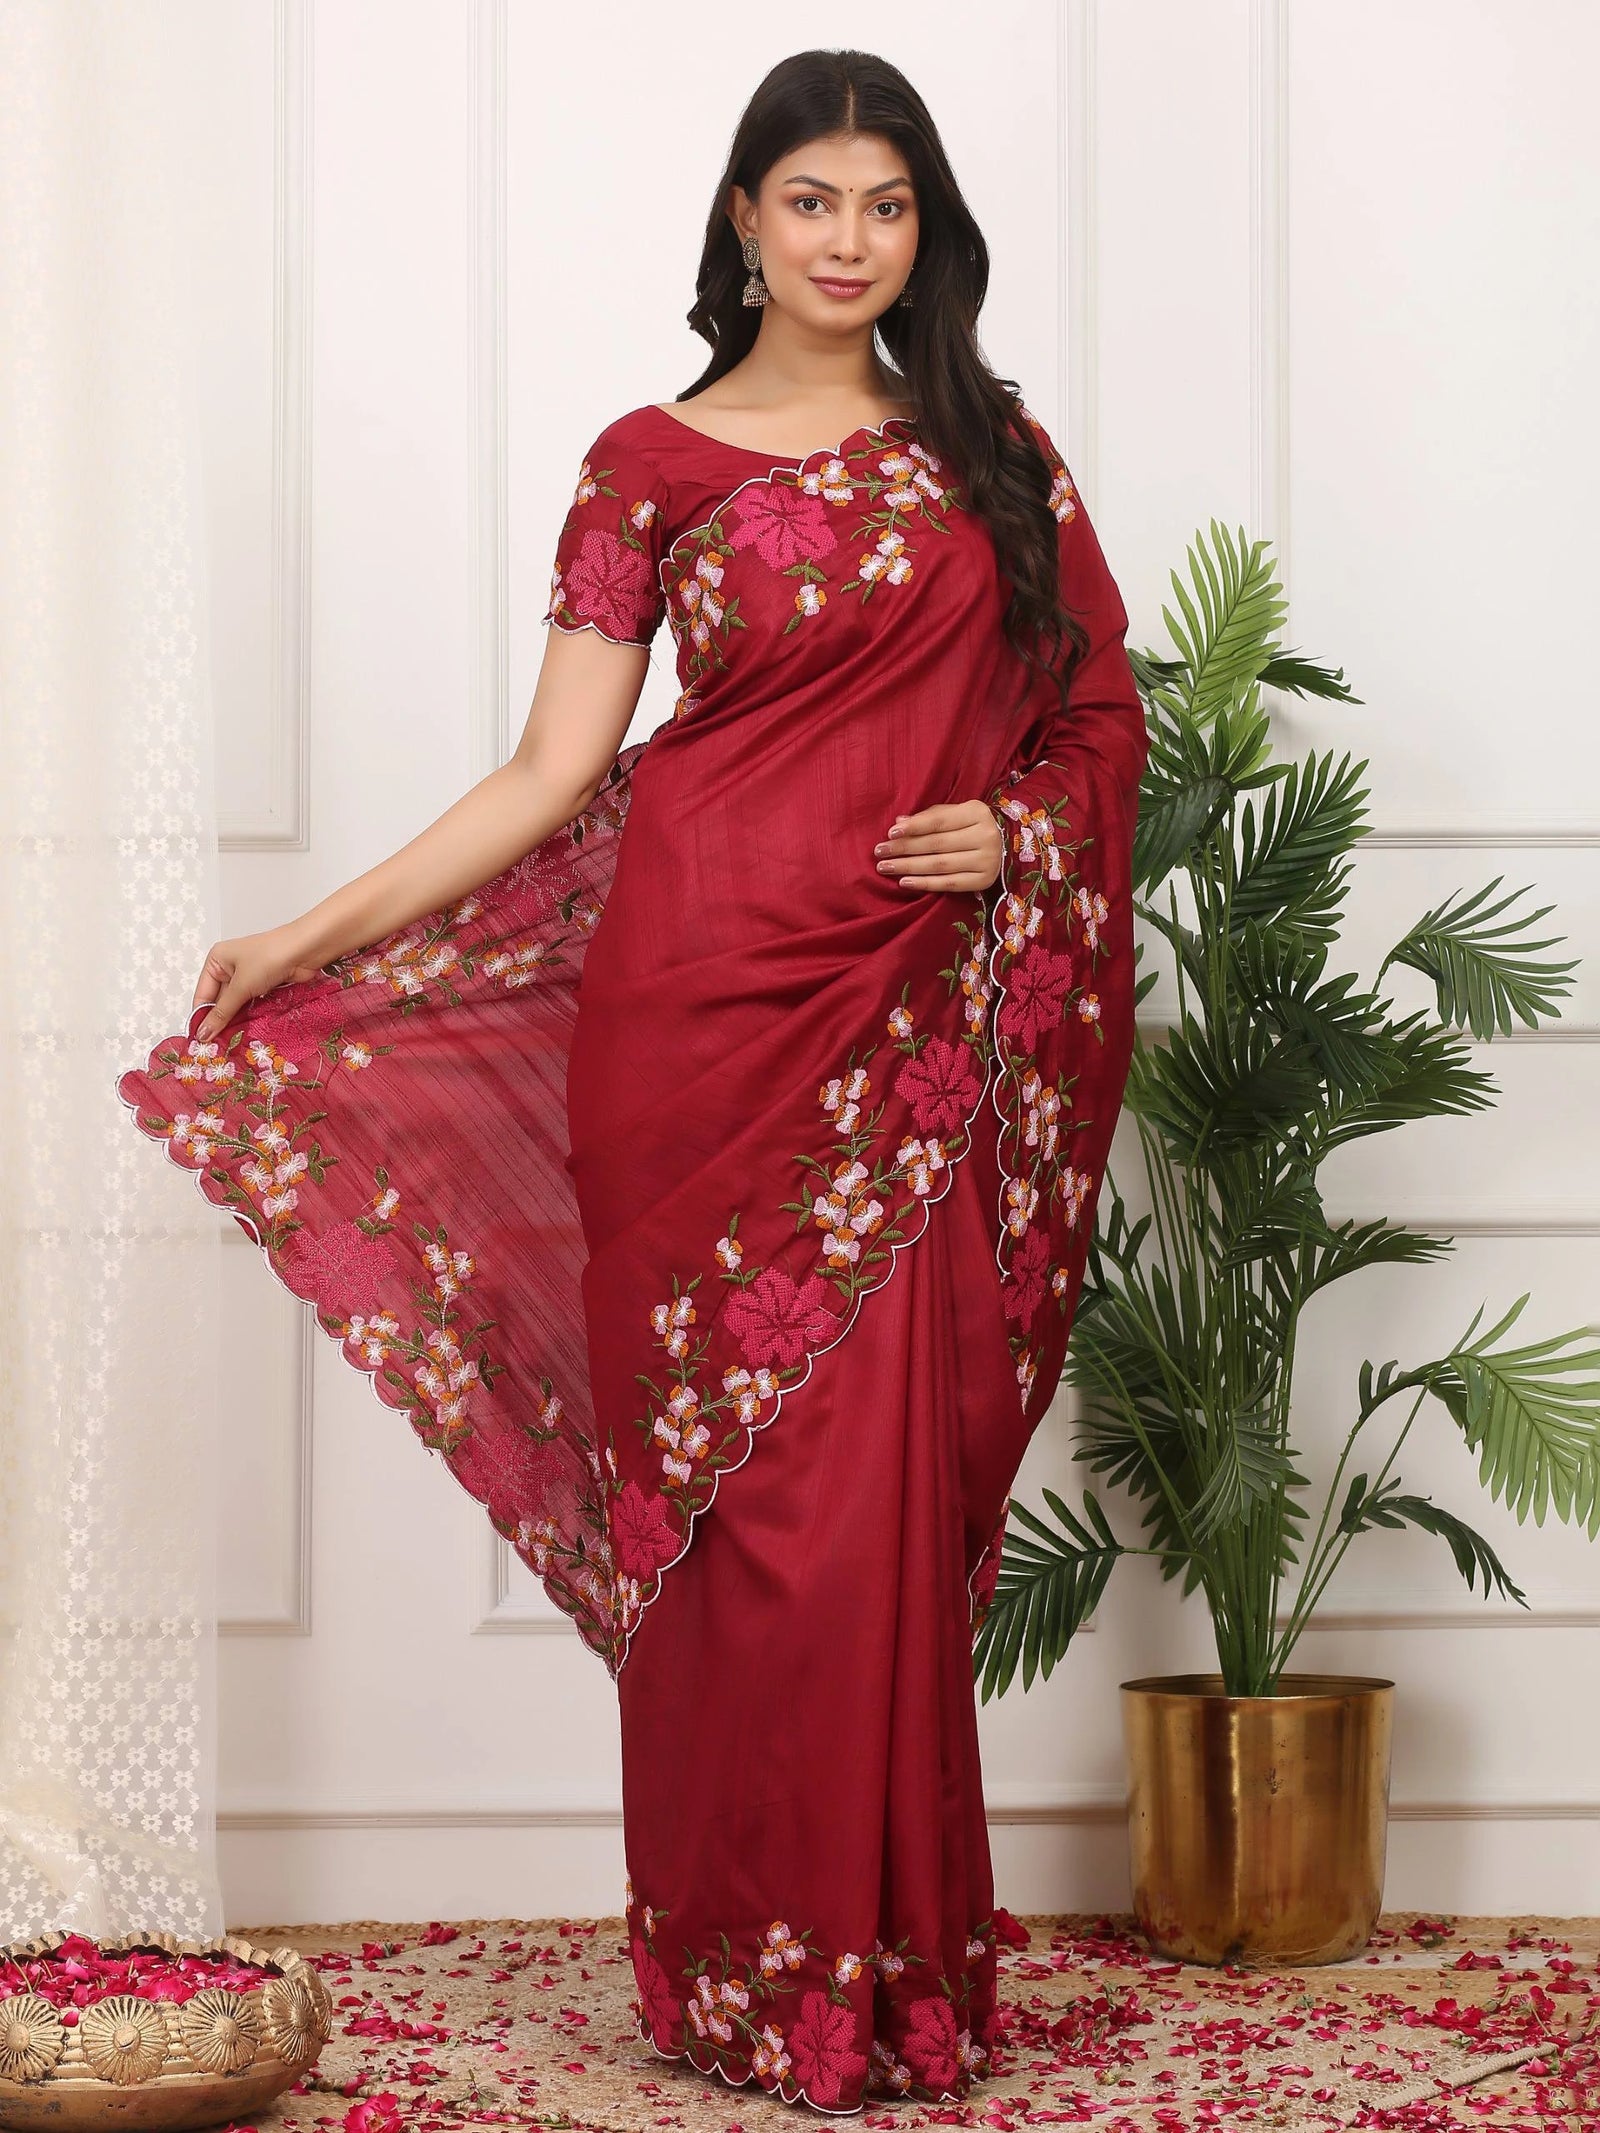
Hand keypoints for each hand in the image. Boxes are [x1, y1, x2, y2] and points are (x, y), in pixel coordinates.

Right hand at [191, 925, 326, 1041]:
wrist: (306, 950)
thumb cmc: (269, 958)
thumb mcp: (241, 986)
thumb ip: (222, 1012)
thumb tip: (202, 1033)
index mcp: (217, 961)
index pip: (202, 994)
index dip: (201, 1016)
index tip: (201, 1040)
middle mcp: (230, 968)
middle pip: (220, 1001)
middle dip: (220, 1021)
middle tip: (216, 1047)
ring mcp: (249, 976)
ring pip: (237, 1005)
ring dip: (236, 1021)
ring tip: (230, 1045)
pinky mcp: (264, 985)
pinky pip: (252, 1005)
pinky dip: (250, 1017)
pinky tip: (247, 1033)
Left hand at [873, 799, 1003, 892]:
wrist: (1005, 846)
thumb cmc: (971, 826)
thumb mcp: (955, 814)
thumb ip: (929, 817)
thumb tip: (899, 823)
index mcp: (978, 812)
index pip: (939, 821)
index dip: (914, 827)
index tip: (890, 833)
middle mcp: (986, 836)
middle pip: (937, 844)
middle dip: (904, 849)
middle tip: (880, 853)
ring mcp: (987, 860)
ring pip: (940, 865)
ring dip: (909, 867)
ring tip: (886, 867)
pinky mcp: (984, 880)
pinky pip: (949, 884)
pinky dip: (925, 884)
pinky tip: (904, 882)